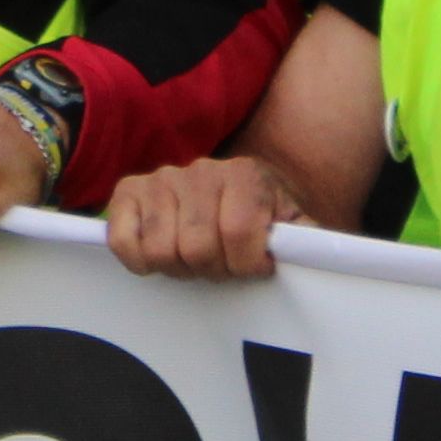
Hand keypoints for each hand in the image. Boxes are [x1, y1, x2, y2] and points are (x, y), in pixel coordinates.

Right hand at [104, 153, 304, 279]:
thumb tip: (318, 255)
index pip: (240, 233)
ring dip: (179, 269)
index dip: (248, 264)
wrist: (238, 191)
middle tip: (223, 266)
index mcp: (245, 176)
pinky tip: (160, 257)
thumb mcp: (294, 227)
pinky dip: (139, 260)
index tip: (258, 268)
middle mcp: (200, 170)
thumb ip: (310, 242)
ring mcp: (161, 179)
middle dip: (214, 270)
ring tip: (195, 260)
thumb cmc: (265, 219)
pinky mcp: (129, 192)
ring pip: (161, 250)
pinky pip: (122, 241)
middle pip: (197, 247)